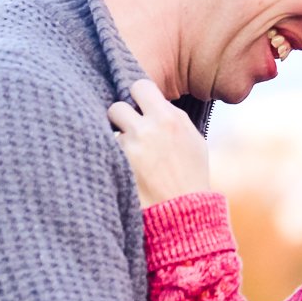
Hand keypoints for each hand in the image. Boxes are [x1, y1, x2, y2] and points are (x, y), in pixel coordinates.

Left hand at [106, 79, 211, 206]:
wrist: (184, 213)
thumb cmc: (191, 178)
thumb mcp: (194, 142)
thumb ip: (173, 120)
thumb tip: (155, 105)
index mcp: (170, 118)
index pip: (140, 86)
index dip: (137, 97)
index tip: (138, 108)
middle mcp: (150, 127)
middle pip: (117, 105)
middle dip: (120, 118)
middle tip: (127, 132)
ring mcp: (132, 145)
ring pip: (111, 131)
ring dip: (117, 141)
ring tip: (131, 157)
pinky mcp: (118, 163)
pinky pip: (108, 151)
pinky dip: (114, 159)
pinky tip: (126, 170)